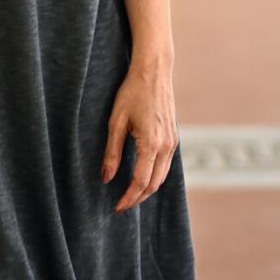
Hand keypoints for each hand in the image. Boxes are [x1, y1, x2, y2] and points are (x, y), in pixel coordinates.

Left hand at [100, 62, 179, 213]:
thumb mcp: (116, 121)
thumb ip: (112, 152)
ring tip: (130, 195)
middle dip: (138, 198)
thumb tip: (105, 179)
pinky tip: (142, 176)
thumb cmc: (132, 92)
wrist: (153, 72)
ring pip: (163, 176)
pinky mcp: (174, 137)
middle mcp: (166, 145)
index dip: (128, 198)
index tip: (116, 208)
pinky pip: (166, 165)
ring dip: (147, 189)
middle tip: (121, 205)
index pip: (141, 182)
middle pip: (154, 184)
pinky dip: (155, 176)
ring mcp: (173, 141)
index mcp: (152, 143)